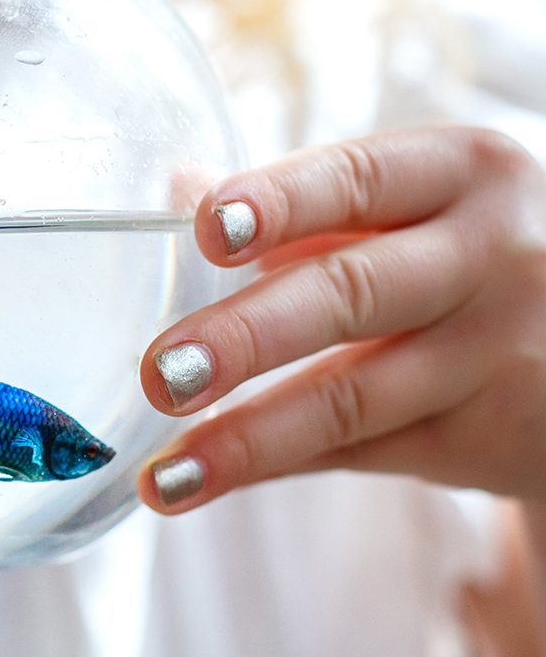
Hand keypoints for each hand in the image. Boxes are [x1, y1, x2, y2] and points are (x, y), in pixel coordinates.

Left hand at [138, 126, 545, 511]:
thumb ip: (304, 203)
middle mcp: (491, 259)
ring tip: (164, 474)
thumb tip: (178, 185)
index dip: (279, 204)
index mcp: (461, 174)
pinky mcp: (486, 437)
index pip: (357, 181)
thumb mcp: (414, 204)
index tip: (206, 227)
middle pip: (351, 296)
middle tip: (161, 372)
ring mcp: (495, 356)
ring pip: (352, 401)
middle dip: (246, 338)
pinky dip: (272, 468)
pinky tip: (202, 483)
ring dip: (247, 439)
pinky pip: (358, 454)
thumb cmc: (463, 255)